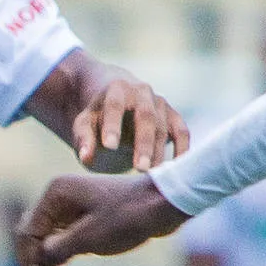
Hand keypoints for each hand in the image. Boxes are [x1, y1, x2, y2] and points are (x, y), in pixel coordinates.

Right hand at [12, 171, 178, 265]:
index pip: (28, 234)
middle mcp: (58, 196)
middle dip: (34, 265)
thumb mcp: (90, 238)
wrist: (163, 203)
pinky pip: (59, 236)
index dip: (31, 265)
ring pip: (44, 237)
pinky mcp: (81, 214)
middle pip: (32, 235)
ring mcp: (69, 205)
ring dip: (44, 262)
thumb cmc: (129, 217)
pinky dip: (57, 255)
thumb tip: (39, 260)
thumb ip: (58, 249)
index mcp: (55, 194)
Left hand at [67, 63, 188, 174]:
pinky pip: (182, 132)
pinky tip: (175, 170)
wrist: (119, 101)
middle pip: (146, 116)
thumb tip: (86, 157)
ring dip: (159, 152)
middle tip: (140, 168)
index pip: (115, 105)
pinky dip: (182, 149)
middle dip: (144, 143)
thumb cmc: (98, 118)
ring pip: (163, 127)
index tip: (109, 147)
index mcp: (117, 89)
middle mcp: (142, 92)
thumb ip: (83, 139)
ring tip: (153, 176)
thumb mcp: (84, 124)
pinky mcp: (174, 116)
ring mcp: (160, 103)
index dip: (113, 125)